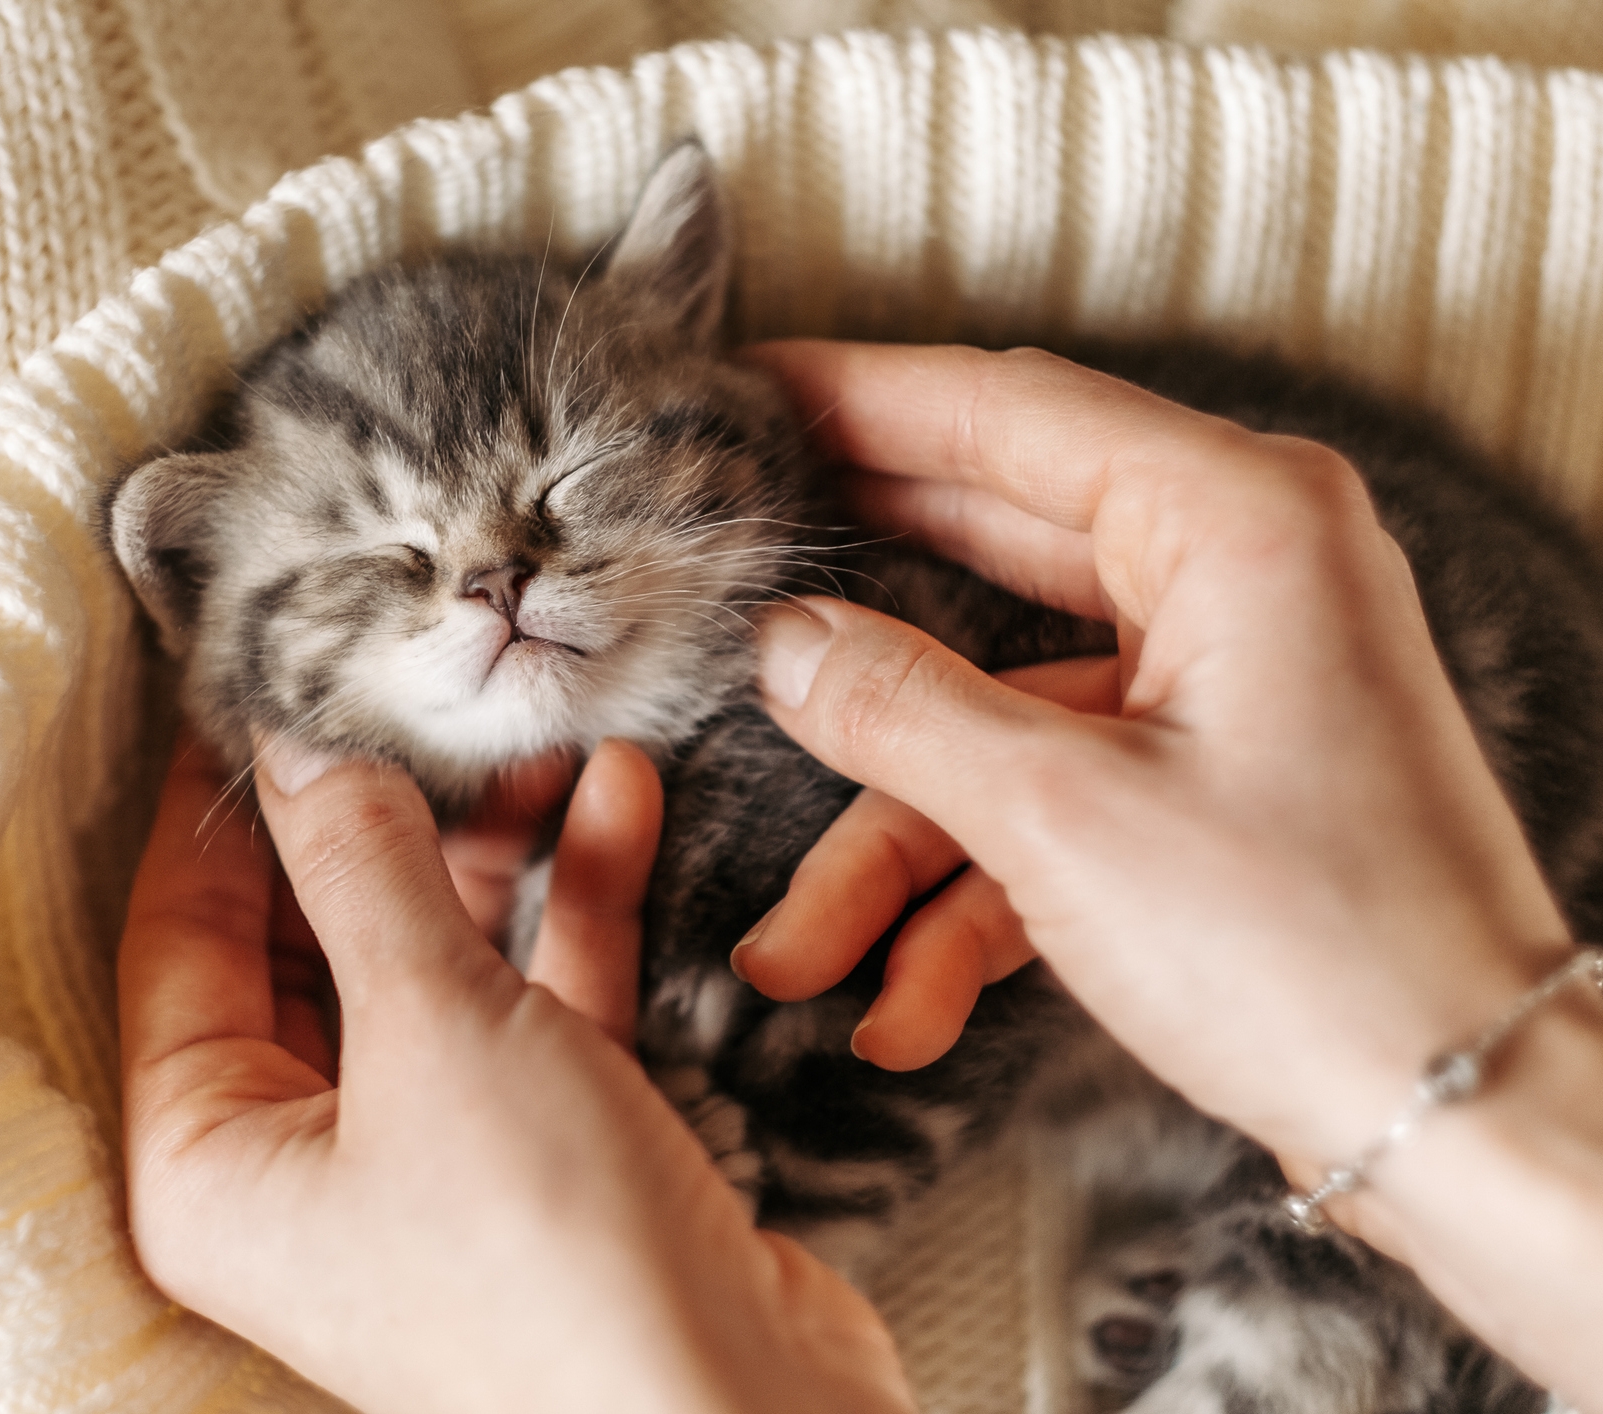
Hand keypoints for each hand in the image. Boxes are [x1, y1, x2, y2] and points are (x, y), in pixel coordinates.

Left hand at [119, 733, 911, 1413]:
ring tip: (545, 737)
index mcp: (211, 1162)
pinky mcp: (547, 1155)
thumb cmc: (546, 1260)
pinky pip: (537, 1005)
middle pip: (319, 943)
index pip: (181, 940)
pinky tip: (619, 801)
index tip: (260, 683)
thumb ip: (361, 870)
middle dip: (387, 817)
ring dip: (498, 849)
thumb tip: (293, 748)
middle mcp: (306, 1168)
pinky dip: (576, 910)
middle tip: (428, 697)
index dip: (223, 808)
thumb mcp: (432, 1027)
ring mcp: (432, 1161)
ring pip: (439, 964)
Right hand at [727, 340, 1602, 1400]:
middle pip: (991, 548)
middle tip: (720, 567)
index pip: (1006, 411)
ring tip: (797, 948)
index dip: (857, 397)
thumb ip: (899, 706)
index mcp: (1235, 521)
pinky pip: (1054, 796)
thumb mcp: (1061, 817)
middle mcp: (1239, 574)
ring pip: (1000, 712)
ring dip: (897, 841)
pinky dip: (974, 894)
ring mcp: (1226, 680)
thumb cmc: (1314, 952)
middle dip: (850, 610)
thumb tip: (782, 641)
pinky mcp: (1211, 778)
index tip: (745, 390)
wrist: (1468, 1118)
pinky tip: (902, 1005)